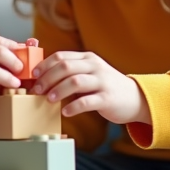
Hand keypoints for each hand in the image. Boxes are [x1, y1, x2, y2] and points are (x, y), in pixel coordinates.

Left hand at [30, 51, 151, 125]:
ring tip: (49, 100)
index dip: (44, 65)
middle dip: (48, 78)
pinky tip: (66, 112)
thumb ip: (72, 72)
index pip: (61, 57)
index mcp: (88, 58)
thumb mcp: (90, 73)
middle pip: (65, 67)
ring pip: (75, 82)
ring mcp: (102, 82)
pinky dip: (73, 107)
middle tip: (37, 90)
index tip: (34, 75)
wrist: (135, 98)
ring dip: (58, 90)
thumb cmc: (106, 87)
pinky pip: (87, 101)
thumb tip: (43, 78)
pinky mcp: (108, 98)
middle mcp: (95, 67)